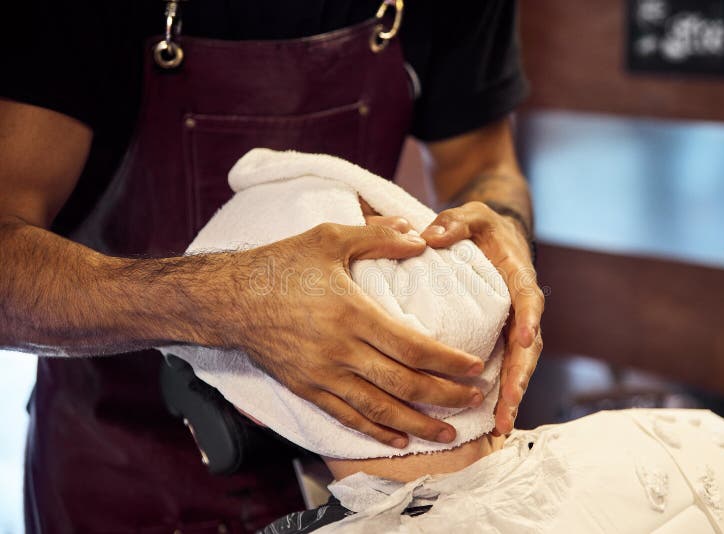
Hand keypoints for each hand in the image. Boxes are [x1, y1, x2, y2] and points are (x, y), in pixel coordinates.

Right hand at [207, 223, 485, 447]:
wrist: (230, 299)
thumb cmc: (281, 264)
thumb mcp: (329, 238)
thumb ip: (377, 236)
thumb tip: (420, 237)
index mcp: (352, 313)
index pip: (413, 347)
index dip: (447, 362)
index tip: (475, 367)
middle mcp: (340, 351)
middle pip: (404, 383)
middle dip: (445, 395)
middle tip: (475, 399)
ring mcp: (322, 375)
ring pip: (380, 408)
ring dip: (417, 423)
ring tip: (448, 433)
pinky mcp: (306, 388)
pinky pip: (347, 416)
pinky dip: (375, 431)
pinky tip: (398, 440)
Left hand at [420, 201, 544, 434]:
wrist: (494, 237)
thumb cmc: (481, 227)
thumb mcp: (470, 216)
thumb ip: (453, 223)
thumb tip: (428, 236)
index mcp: (518, 277)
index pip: (528, 298)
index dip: (529, 318)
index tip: (524, 338)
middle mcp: (521, 308)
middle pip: (528, 347)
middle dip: (520, 377)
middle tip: (508, 405)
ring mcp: (512, 327)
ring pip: (518, 365)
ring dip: (511, 396)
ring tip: (499, 427)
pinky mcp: (501, 338)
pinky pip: (503, 368)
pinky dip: (498, 394)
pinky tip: (487, 421)